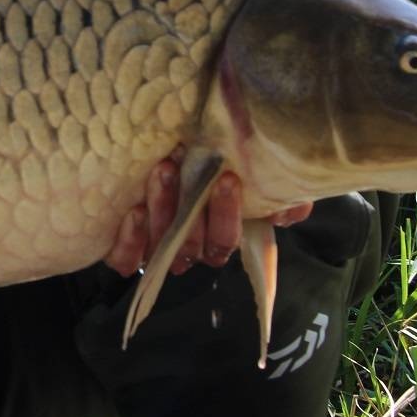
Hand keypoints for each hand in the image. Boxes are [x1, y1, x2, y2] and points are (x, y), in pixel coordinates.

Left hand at [102, 156, 311, 276]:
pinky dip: (131, 239)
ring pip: (163, 246)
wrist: (156, 156)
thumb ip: (273, 190)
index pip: (226, 242)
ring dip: (162, 210)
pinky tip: (135, 211)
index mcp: (217, 234)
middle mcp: (189, 246)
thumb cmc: (205, 164)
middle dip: (191, 207)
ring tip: (161, 171)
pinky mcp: (125, 250)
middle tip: (182, 167)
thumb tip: (291, 209)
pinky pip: (126, 259)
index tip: (227, 178)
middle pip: (194, 246)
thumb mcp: (240, 168)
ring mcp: (156, 249)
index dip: (228, 216)